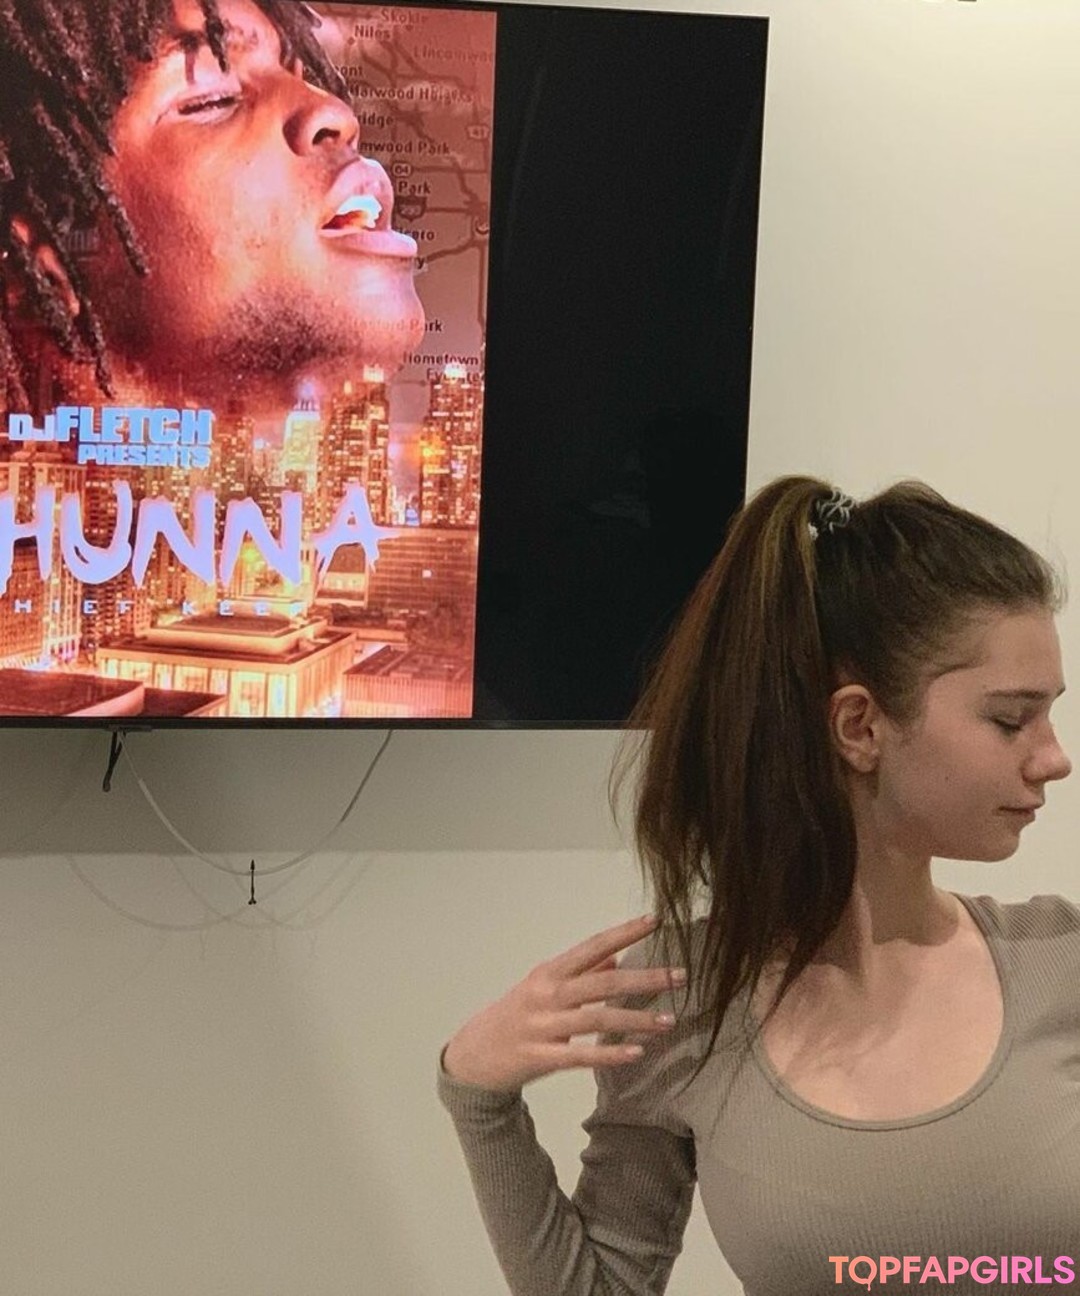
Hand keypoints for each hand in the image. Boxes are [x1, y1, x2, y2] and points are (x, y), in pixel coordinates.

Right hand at [441, 913, 686, 1092]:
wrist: (473, 1056)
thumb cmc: (514, 1016)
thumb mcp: (542, 988)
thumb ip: (579, 974)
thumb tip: (614, 958)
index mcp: (550, 972)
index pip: (593, 945)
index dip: (624, 932)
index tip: (656, 920)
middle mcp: (547, 994)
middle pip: (603, 982)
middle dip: (644, 978)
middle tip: (680, 975)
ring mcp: (542, 1025)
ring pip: (597, 1018)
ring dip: (636, 1019)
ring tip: (669, 1021)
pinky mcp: (540, 1057)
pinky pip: (580, 1056)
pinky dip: (610, 1053)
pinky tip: (637, 1053)